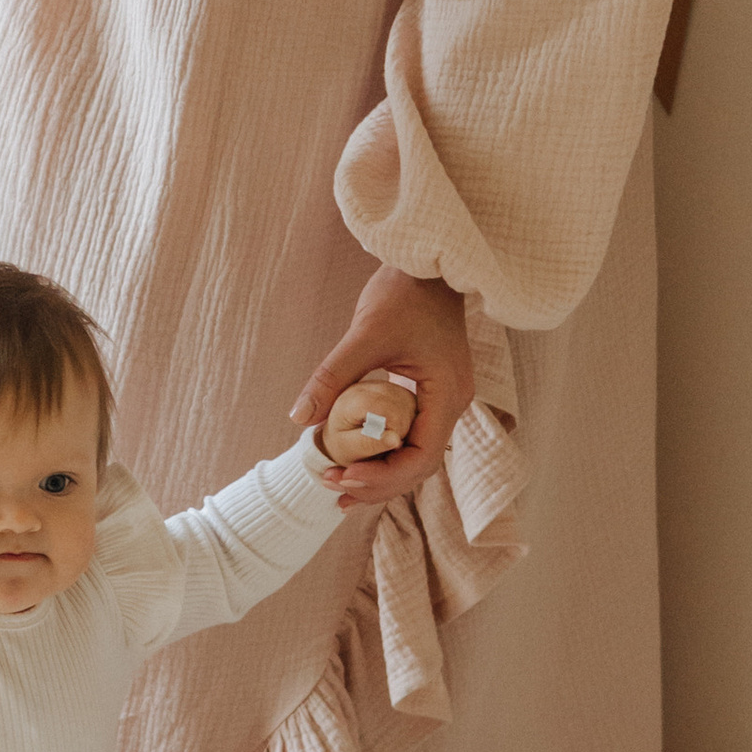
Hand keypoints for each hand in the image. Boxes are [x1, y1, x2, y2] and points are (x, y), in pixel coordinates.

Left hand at [290, 271, 471, 511]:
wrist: (428, 263)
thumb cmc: (405, 292)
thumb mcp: (364, 334)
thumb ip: (333, 378)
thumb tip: (299, 417)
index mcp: (447, 394)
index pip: (421, 455)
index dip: (384, 475)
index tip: (345, 476)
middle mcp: (452, 404)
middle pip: (419, 463)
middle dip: (378, 482)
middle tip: (333, 487)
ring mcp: (443, 400)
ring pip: (414, 454)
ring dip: (380, 472)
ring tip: (339, 484)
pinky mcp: (430, 393)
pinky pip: (409, 434)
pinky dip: (383, 451)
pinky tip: (355, 459)